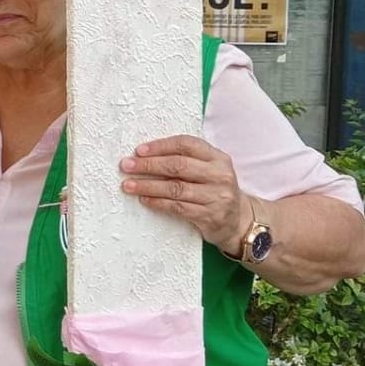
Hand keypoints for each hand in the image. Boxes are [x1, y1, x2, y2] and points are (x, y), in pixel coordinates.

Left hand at [120, 135, 250, 254]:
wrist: (239, 221)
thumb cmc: (215, 189)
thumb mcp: (209, 169)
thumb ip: (186, 159)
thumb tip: (145, 155)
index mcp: (218, 157)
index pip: (186, 144)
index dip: (160, 146)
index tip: (139, 150)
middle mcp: (219, 175)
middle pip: (178, 165)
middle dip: (149, 165)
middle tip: (126, 166)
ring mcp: (216, 196)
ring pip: (175, 188)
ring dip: (148, 185)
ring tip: (128, 185)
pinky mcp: (209, 216)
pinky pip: (178, 207)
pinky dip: (158, 202)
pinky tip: (144, 199)